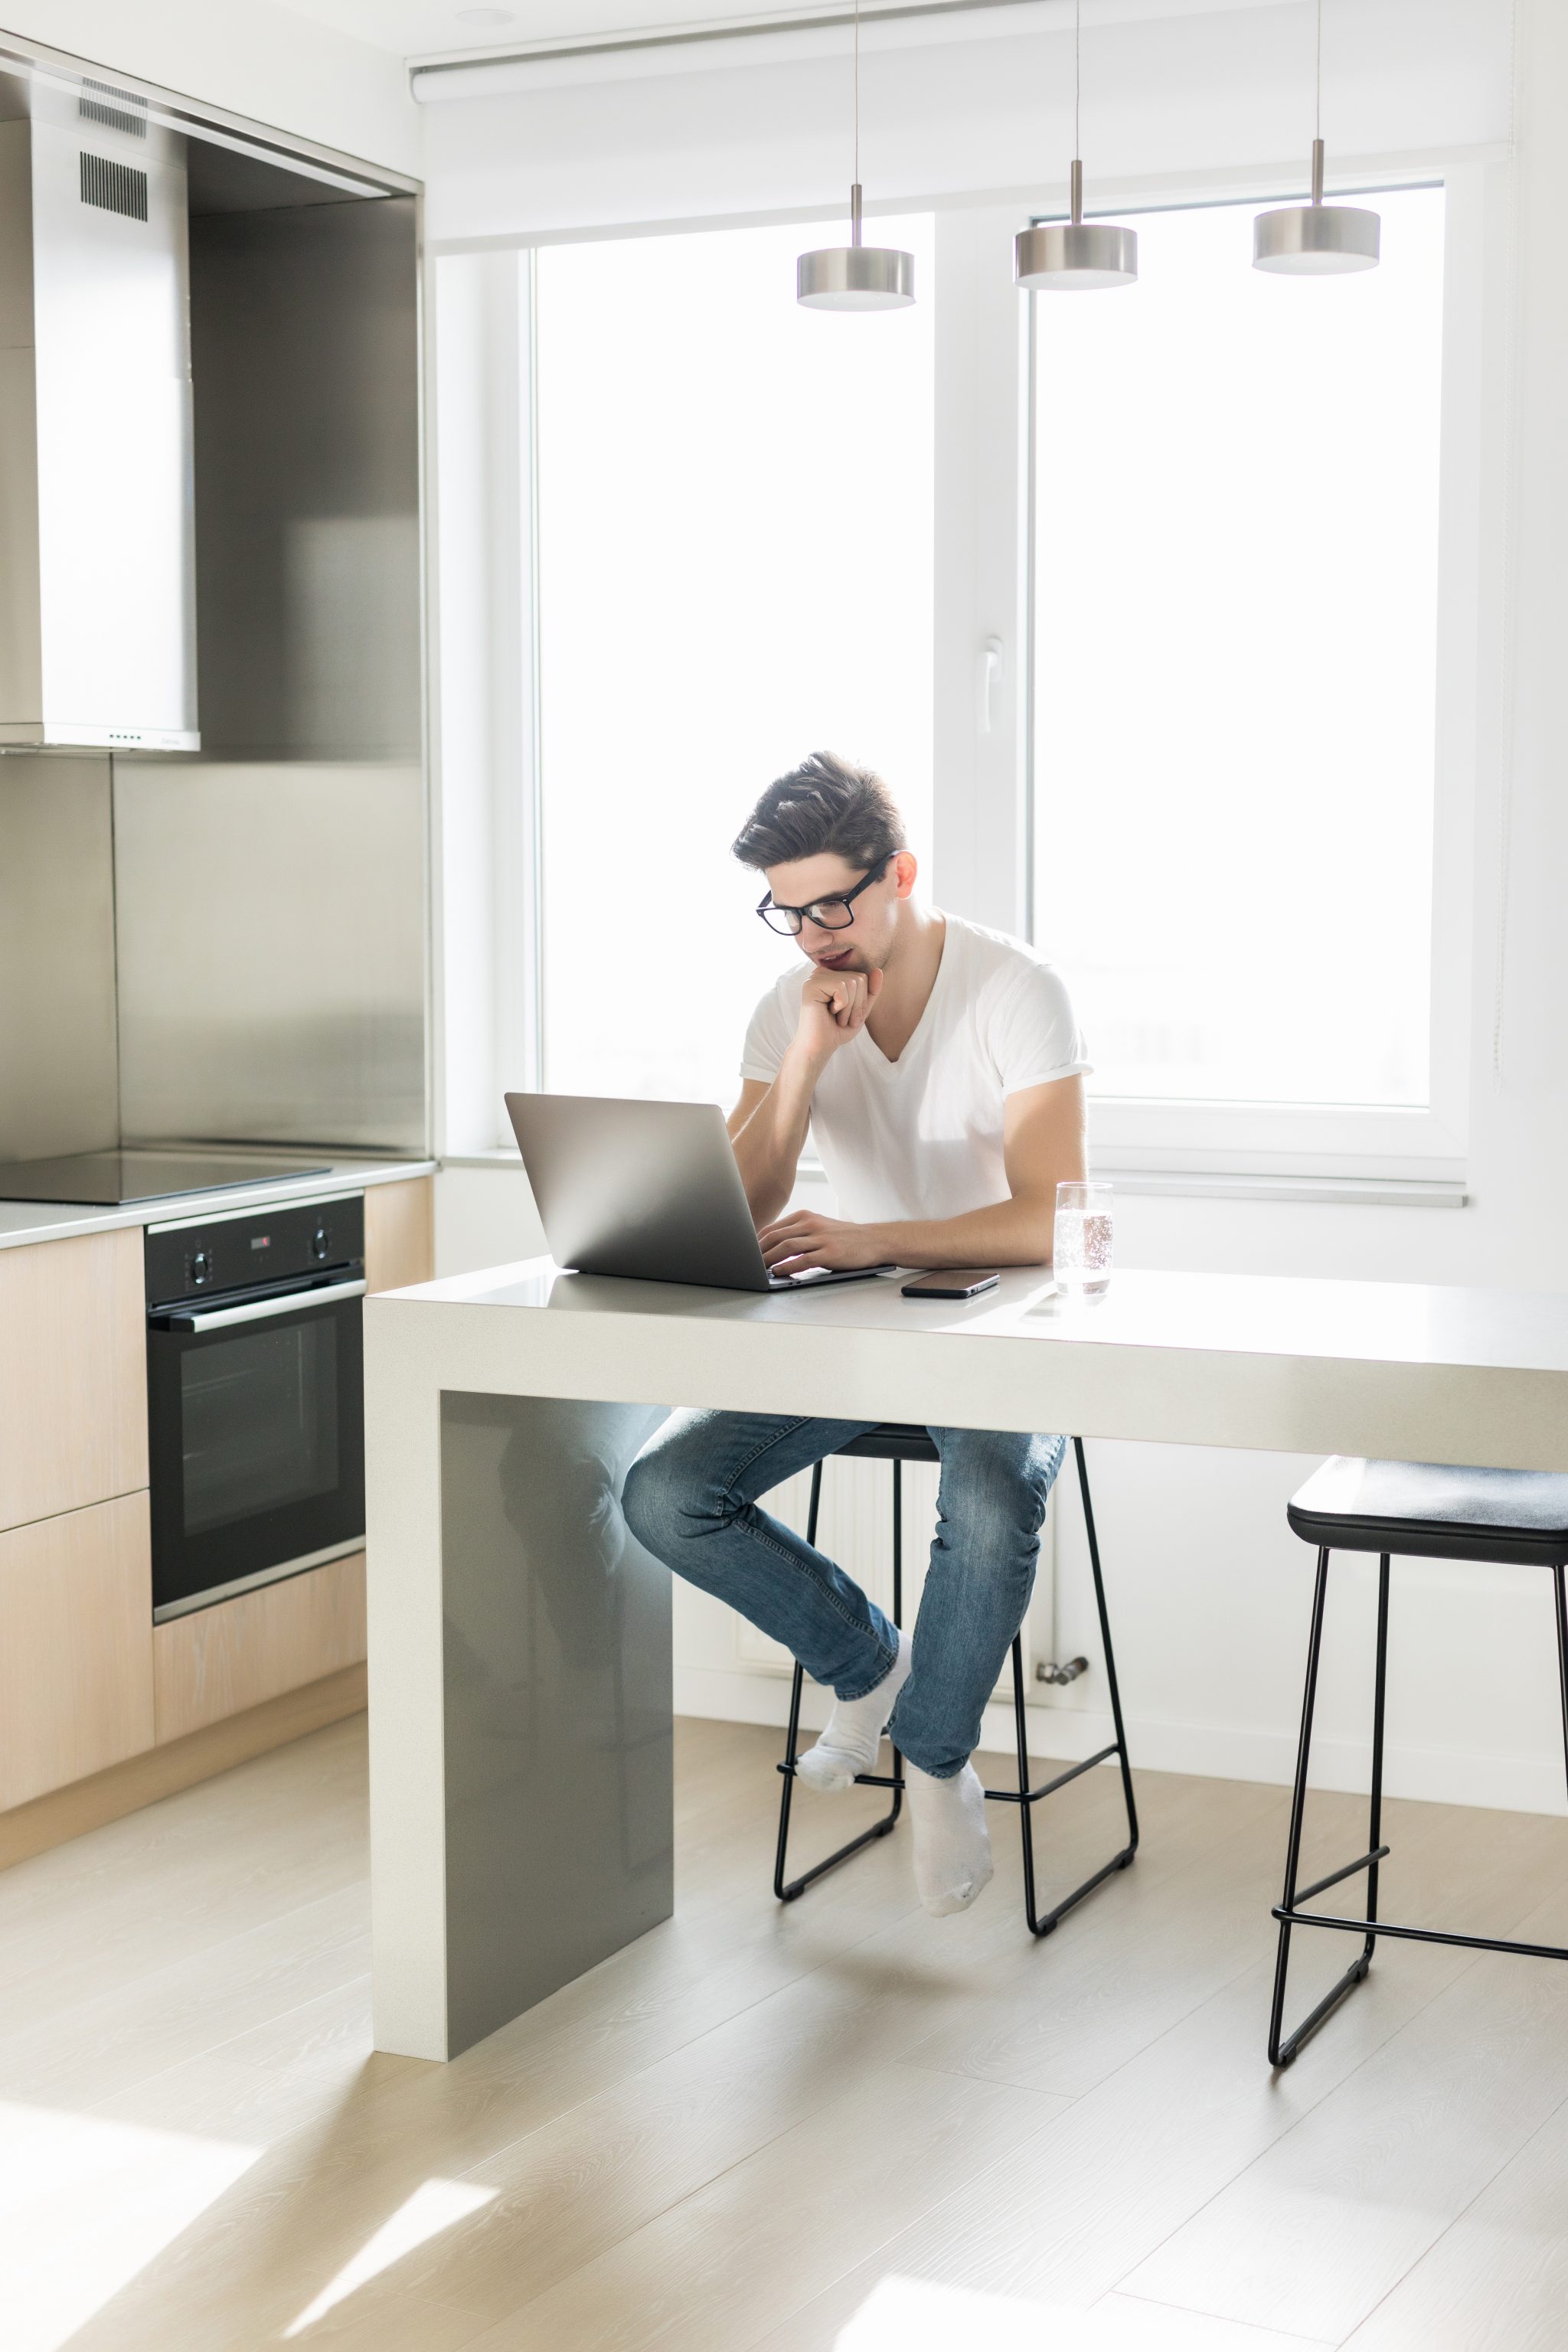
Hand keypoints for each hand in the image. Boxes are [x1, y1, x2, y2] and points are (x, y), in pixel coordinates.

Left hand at [758, 1211, 888, 1274]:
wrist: (874, 1240)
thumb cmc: (844, 1237)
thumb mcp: (819, 1227)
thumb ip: (798, 1232)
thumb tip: (773, 1246)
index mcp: (806, 1216)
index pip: (774, 1228)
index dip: (757, 1241)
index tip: (748, 1252)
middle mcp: (812, 1224)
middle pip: (776, 1236)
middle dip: (759, 1250)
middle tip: (748, 1262)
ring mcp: (821, 1238)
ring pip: (787, 1246)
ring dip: (769, 1259)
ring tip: (759, 1268)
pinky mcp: (830, 1253)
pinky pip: (803, 1259)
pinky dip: (788, 1266)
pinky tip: (779, 1272)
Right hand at [794, 962, 881, 1064]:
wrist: (819, 1048)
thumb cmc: (837, 1030)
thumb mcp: (860, 1009)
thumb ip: (871, 990)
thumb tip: (878, 970)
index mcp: (832, 976)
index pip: (862, 977)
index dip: (862, 1000)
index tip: (847, 1015)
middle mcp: (822, 973)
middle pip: (859, 978)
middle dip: (857, 1004)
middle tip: (842, 1019)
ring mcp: (815, 977)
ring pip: (852, 982)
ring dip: (849, 1007)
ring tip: (836, 1017)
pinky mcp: (811, 985)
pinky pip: (842, 988)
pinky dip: (841, 1006)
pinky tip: (828, 1012)